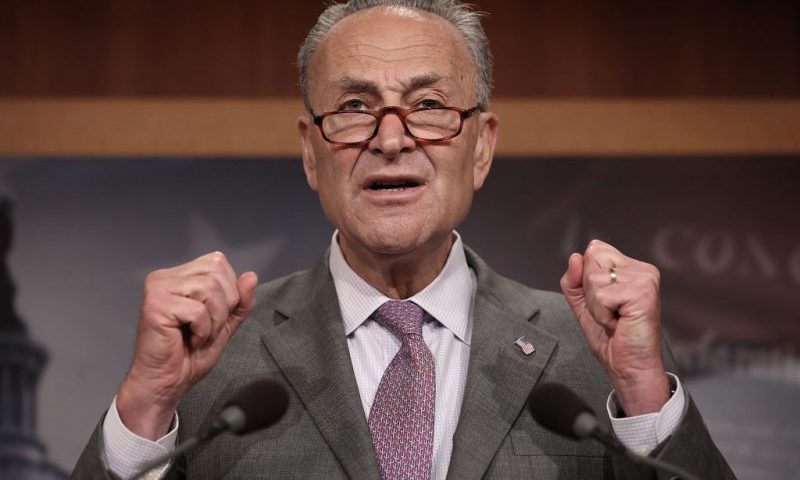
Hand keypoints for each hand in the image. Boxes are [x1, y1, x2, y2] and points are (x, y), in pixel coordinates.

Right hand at [116, 252, 257, 439]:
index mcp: (179, 276)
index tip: (213, 317)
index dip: (228, 291)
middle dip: (223, 306)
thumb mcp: (224, 324)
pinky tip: (190, 341)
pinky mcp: (156, 305)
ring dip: (214, 320)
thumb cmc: (189, 355)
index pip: (217, 262)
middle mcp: (165, 276)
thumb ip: (239, 301)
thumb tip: (251, 276)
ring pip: (209, 288)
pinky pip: (198, 310)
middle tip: (207, 329)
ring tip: (199, 335)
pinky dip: (203, 330)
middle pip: (216, 272)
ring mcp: (158, 289)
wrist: (166, 382)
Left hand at [560, 239, 668, 415]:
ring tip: (614, 320)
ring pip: (593, 278)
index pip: (594, 249)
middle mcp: (642, 269)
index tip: (604, 302)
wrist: (628, 368)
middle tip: (609, 313)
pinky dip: (601, 314)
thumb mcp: (583, 304)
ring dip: (595, 306)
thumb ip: (574, 280)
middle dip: (589, 291)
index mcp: (631, 267)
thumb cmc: (610, 339)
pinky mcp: (643, 292)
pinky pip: (601, 295)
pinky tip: (619, 324)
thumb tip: (574, 257)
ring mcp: (645, 278)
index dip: (586, 278)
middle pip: (592, 257)